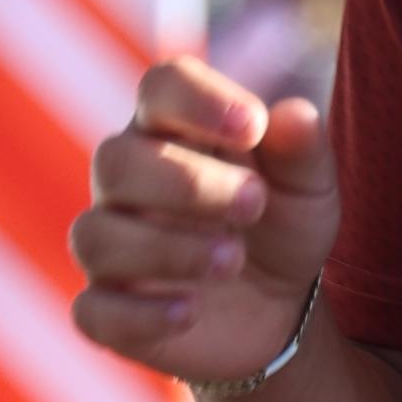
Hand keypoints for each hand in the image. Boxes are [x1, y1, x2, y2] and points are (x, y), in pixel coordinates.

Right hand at [70, 59, 336, 385]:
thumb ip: (302, 152)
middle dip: (185, 183)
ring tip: (233, 261)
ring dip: (167, 248)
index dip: (197, 98)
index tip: (253, 126)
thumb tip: (295, 114)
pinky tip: (190, 312)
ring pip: (97, 235)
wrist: (278, 311)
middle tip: (253, 205)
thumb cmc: (281, 227)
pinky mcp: (106, 310)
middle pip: (116, 161)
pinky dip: (138, 314)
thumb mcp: (309, 191)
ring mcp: (111, 245)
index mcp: (172, 130)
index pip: (159, 87)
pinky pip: (92, 310)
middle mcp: (127, 181)